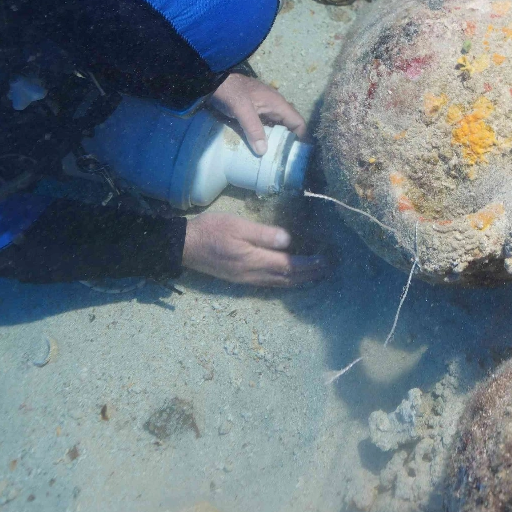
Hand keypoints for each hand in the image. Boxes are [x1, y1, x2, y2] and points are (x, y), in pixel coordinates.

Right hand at [182, 212, 324, 285]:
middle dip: (308, 275)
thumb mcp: (237, 226)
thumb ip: (263, 234)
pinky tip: (288, 280)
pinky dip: (284, 283)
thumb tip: (288, 241)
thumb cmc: (210, 231)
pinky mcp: (239, 279)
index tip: (324, 260)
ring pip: (278, 284)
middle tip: (327, 271)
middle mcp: (252, 274)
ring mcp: (245, 279)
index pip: (288, 265)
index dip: (308, 265)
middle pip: (286, 278)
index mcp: (253, 260)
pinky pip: (268, 284)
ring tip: (314, 277)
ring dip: (298, 281)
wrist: (184, 246)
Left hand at [207, 72, 305, 154]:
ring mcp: (264, 109)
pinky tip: (259, 147)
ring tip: (273, 158)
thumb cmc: (230, 91)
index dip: (301, 137)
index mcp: (277, 103)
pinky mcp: (254, 112)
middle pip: (288, 127)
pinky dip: (264, 137)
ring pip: (276, 128)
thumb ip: (253, 129)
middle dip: (288, 142)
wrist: (213, 81)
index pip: (298, 122)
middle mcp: (274, 106)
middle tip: (284, 160)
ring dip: (275, 141)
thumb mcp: (242, 109)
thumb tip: (263, 151)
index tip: (297, 155)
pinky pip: (265, 126)